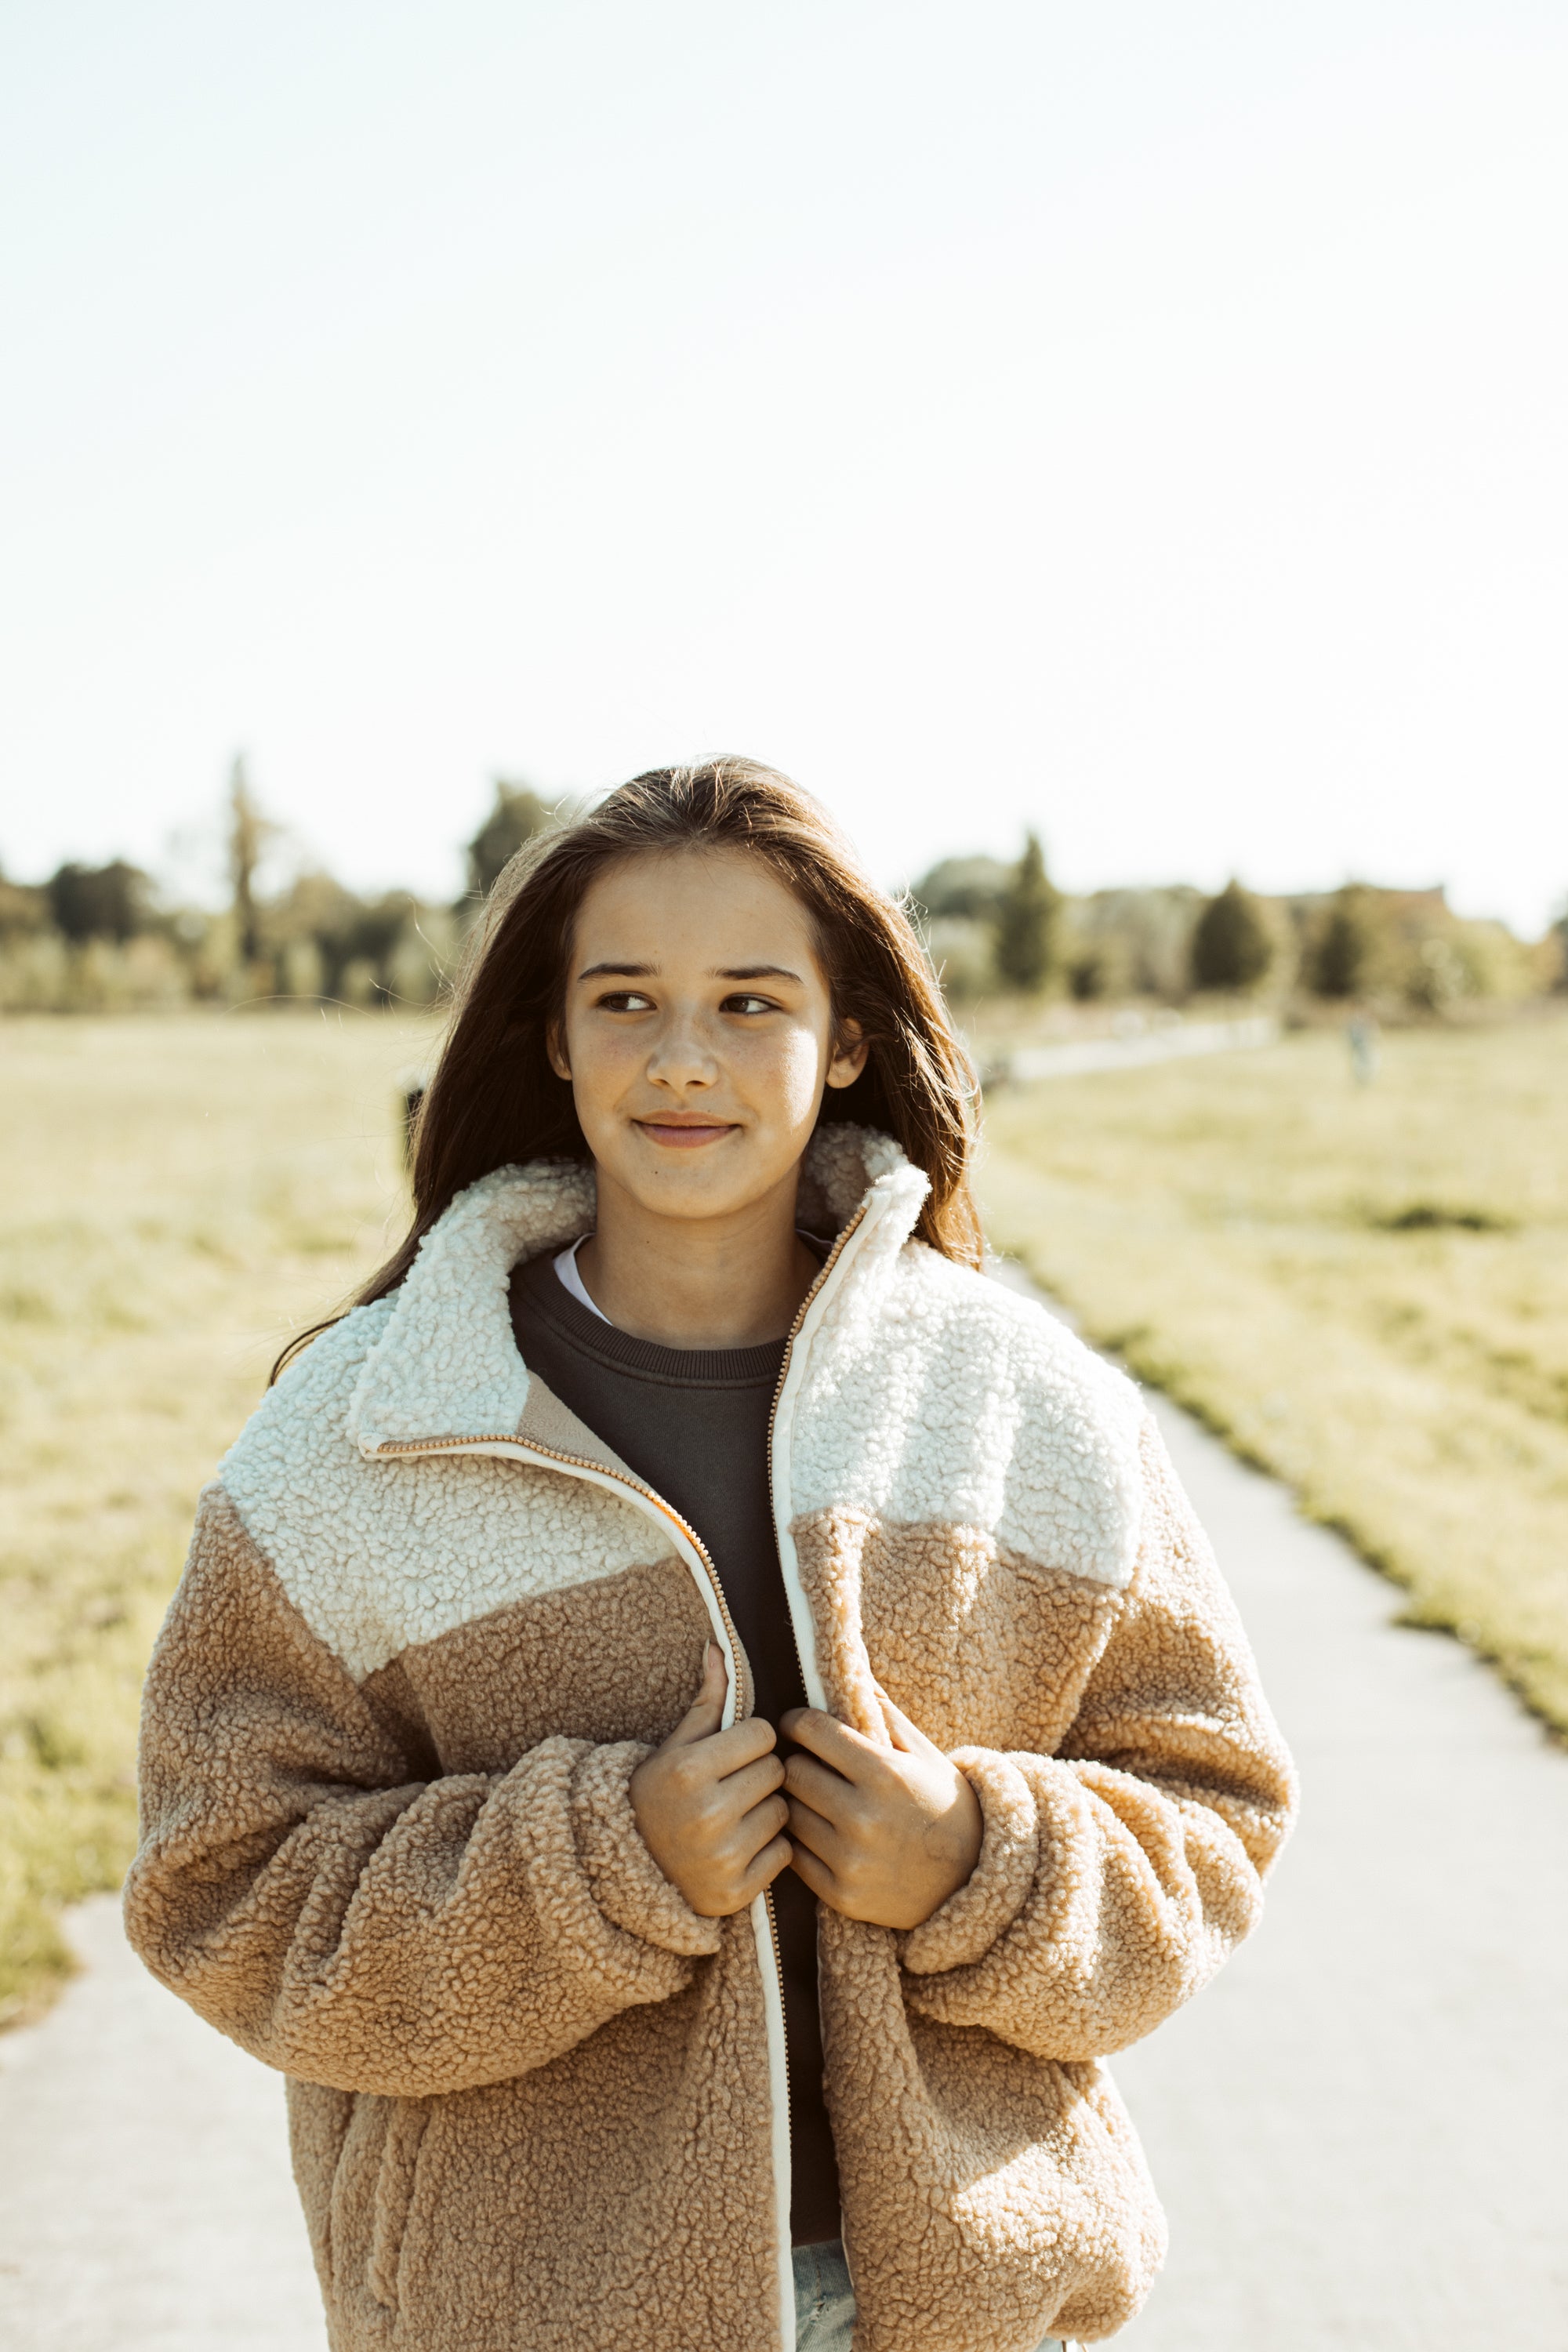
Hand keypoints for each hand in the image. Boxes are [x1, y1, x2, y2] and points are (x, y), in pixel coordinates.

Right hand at [629, 1643, 790, 1917]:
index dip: (751, 1741)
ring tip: (736, 1816)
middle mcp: (706, 1814)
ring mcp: (721, 1857)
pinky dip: (769, 1851)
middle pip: (777, 1772)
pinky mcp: (735, 1892)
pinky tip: (741, 1847)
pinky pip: (784, 1854)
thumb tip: (720, 1647)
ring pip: (783, 1812)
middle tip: (734, 1785)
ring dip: (767, 1812)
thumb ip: (706, 1701)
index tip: (732, 1753)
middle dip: (761, 1775)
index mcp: (688, 1770)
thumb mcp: (673, 1747)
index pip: (762, 1734)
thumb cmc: (657, 1797)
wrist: (627, 1870)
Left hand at [780, 1687, 983, 1930]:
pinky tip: (822, 1833)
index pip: (810, 1731)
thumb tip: (848, 1669)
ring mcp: (850, 1860)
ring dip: (797, 1803)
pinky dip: (802, 1842)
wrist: (973, 1879)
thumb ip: (882, 1711)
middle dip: (797, 1761)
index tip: (798, 1724)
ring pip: (788, 1814)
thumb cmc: (943, 1803)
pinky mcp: (840, 1895)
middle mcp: (863, 1817)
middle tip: (808, 1762)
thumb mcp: (924, 1752)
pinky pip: (794, 1856)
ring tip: (816, 1799)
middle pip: (791, 1772)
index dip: (797, 1722)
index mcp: (884, 1773)